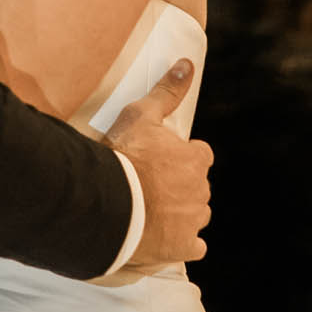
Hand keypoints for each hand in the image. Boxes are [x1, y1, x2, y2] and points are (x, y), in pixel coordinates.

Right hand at [106, 59, 212, 268]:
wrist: (109, 204)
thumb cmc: (124, 157)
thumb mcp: (140, 116)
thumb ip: (167, 92)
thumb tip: (187, 64)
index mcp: (196, 160)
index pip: (200, 156)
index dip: (181, 158)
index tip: (160, 162)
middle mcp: (202, 190)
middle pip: (197, 187)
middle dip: (180, 187)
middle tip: (149, 187)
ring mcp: (194, 221)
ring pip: (195, 216)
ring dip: (181, 214)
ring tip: (151, 213)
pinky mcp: (184, 247)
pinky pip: (193, 247)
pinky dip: (182, 244)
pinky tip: (163, 239)